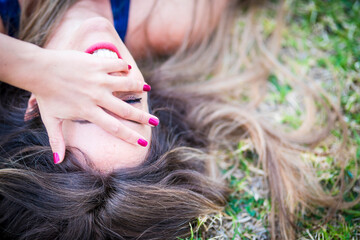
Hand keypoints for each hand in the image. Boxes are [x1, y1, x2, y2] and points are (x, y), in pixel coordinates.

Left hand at [27, 49, 157, 163]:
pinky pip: (116, 65)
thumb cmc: (46, 95)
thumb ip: (57, 141)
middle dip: (143, 117)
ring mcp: (98, 79)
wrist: (38, 69)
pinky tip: (128, 69)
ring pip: (125, 84)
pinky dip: (124, 67)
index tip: (143, 142)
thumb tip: (59, 162)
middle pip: (125, 109)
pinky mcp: (96, 63)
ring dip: (138, 87)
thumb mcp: (51, 120)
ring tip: (147, 89)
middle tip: (156, 122)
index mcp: (88, 111)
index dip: (130, 136)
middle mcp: (96, 97)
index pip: (114, 128)